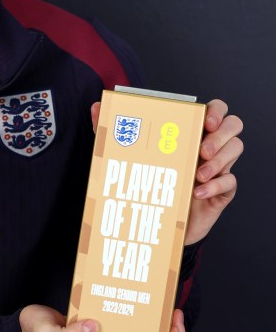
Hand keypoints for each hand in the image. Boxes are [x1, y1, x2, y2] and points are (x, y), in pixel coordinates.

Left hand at [90, 98, 243, 244]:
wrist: (155, 225)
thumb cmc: (145, 183)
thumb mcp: (125, 157)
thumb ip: (111, 132)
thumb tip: (95, 106)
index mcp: (189, 133)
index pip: (216, 110)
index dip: (217, 110)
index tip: (206, 120)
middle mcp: (208, 146)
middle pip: (233, 125)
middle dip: (221, 134)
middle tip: (202, 149)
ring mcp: (217, 168)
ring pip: (236, 149)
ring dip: (220, 159)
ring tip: (198, 173)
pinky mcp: (220, 192)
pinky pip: (231, 182)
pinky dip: (216, 185)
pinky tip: (197, 192)